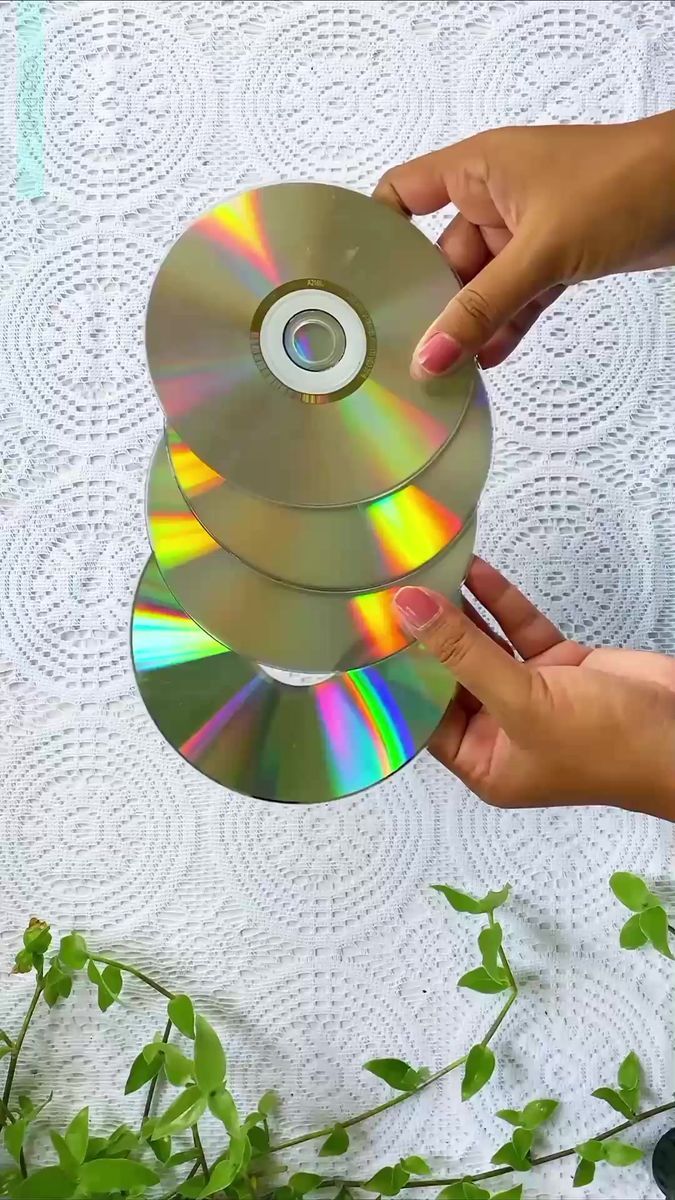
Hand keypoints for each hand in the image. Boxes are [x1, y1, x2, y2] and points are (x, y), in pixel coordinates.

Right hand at [374, 113, 674, 372]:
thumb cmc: (628, 182)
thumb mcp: (540, 251)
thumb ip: (483, 309)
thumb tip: (433, 354)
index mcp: (478, 168)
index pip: (404, 192)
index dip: (378, 231)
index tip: (358, 278)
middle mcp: (496, 196)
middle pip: (440, 255)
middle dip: (428, 301)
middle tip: (404, 348)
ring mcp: (527, 229)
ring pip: (481, 284)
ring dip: (468, 324)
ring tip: (443, 368)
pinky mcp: (557, 257)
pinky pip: (516, 298)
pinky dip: (504, 327)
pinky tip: (487, 361)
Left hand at [392, 560, 674, 818]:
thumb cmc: (608, 744)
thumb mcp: (523, 701)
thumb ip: (463, 653)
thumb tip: (409, 611)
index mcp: (485, 763)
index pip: (425, 718)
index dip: (398, 678)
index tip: (368, 637)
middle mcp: (502, 732)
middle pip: (450, 678)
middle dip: (426, 638)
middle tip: (390, 595)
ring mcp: (531, 697)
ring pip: (483, 648)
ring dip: (460, 613)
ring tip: (426, 573)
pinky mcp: (558, 667)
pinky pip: (518, 632)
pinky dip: (499, 604)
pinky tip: (474, 572)